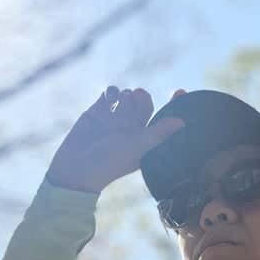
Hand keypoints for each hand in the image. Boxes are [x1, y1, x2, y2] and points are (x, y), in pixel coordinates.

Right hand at [46, 87, 186, 192]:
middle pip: (143, 104)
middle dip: (143, 97)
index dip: (174, 105)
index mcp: (144, 138)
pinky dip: (111, 92)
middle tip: (138, 95)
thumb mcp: (138, 147)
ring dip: (127, 94)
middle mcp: (130, 128)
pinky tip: (110, 98)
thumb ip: (159, 133)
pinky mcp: (96, 112)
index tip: (181, 91)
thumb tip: (183, 122)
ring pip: (126, 97)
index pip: (163, 118)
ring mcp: (113, 119)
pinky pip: (108, 95)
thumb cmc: (111, 162)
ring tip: (121, 100)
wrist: (76, 168)